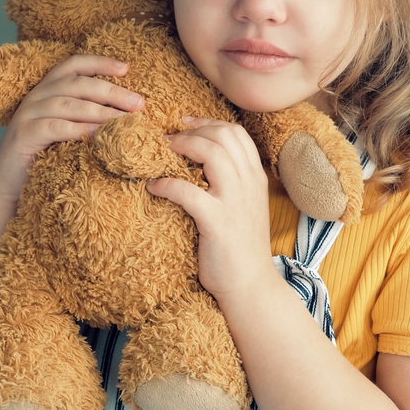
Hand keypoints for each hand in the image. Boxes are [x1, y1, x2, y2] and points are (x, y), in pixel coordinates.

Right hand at [0, 55, 144, 362]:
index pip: (72, 65)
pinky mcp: (20, 138)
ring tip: (126, 122)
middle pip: (77, 83)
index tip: (127, 68)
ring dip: (101, 110)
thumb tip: (133, 113)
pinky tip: (99, 138)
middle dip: (111, 91)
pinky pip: (54, 126)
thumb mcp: (73, 140)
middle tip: (139, 105)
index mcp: (47, 93)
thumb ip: (91, 121)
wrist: (13, 202)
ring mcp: (25, 117)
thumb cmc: (50, 171)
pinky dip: (78, 128)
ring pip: (69, 103)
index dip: (98, 63)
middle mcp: (34, 99)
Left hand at [147, 117, 274, 303]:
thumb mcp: (244, 206)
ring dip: (180, 148)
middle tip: (167, 141)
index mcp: (255, 177)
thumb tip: (198, 163)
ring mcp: (235, 202)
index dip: (207, 123)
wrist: (250, 286)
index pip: (236, 132)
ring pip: (211, 153)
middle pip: (223, 135)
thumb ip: (232, 182)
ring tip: (160, 155)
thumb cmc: (239, 247)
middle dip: (191, 132)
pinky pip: (187, 191)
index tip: (184, 126)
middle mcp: (249, 183)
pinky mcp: (217, 222)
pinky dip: (166, 183)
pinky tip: (153, 187)